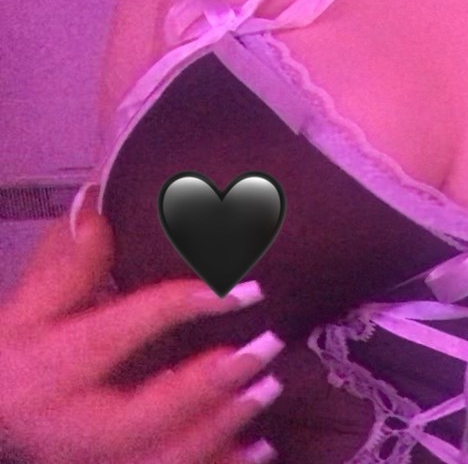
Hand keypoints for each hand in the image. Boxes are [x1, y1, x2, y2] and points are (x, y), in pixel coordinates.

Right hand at [0, 208, 283, 463]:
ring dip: (222, 427)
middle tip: (264, 348)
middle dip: (208, 385)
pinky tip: (261, 448)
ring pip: (164, 459)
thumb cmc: (16, 362)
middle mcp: (73, 424)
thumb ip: (68, 263)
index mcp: (50, 370)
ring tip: (269, 388)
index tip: (243, 289)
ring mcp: (98, 461)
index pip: (118, 334)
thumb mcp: (28, 309)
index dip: (184, 307)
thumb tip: (95, 201)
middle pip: (144, 414)